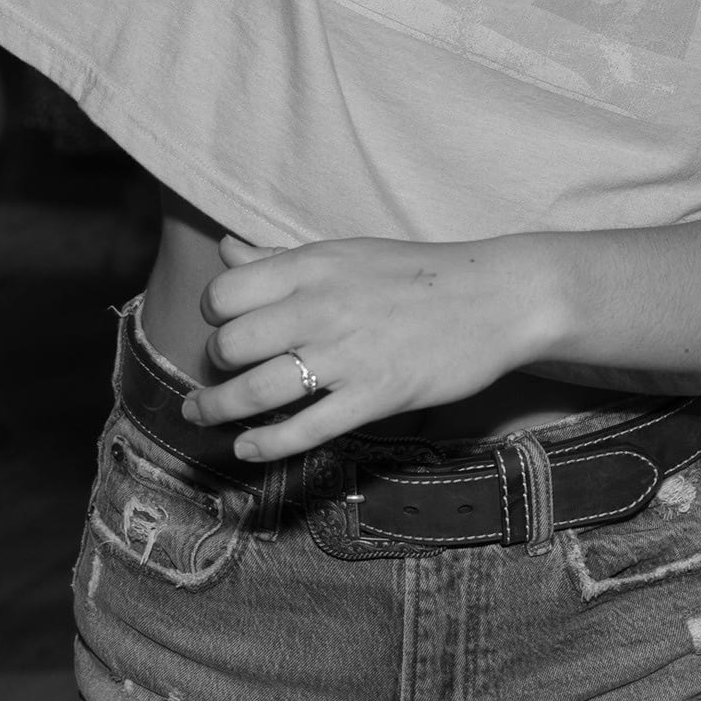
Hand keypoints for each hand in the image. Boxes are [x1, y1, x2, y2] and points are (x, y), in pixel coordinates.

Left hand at [182, 233, 548, 458]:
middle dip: (216, 365)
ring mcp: (347, 355)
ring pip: (256, 391)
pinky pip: (303, 430)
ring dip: (217, 411)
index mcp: (313, 265)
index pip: (225, 292)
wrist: (497, 297)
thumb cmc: (418, 274)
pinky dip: (265, 446)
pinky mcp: (374, 396)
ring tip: (202, 417)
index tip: (225, 327)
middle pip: (230, 344)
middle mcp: (321, 307)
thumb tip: (226, 251)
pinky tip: (247, 450)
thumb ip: (282, 259)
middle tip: (221, 375)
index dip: (214, 314)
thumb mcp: (347, 252)